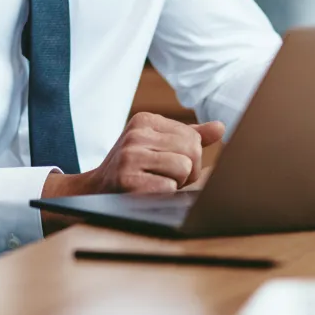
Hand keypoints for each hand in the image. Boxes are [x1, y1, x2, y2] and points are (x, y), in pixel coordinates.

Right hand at [42, 112, 224, 198]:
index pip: (193, 137)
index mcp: (145, 119)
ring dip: (176, 184)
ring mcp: (130, 156)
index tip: (169, 164)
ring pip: (184, 168)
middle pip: (192, 151)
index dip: (190, 158)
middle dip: (188, 172)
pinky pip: (168, 187)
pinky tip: (147, 192)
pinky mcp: (126, 179)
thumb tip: (220, 128)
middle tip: (166, 177)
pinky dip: (164, 195)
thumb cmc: (133, 168)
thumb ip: (188, 136)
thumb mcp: (156, 144)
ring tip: (156, 183)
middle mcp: (136, 133)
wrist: (94, 190)